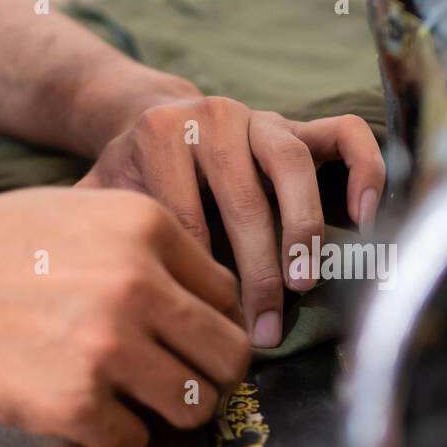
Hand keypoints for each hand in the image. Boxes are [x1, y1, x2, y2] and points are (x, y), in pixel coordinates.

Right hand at [0, 188, 250, 446]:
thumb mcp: (73, 212)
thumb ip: (145, 246)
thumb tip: (209, 298)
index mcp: (146, 226)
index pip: (228, 295)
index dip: (211, 324)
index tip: (188, 342)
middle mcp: (139, 282)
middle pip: (229, 355)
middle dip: (210, 376)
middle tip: (179, 384)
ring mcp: (110, 345)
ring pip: (196, 406)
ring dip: (170, 413)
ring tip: (131, 401)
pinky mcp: (75, 404)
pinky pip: (134, 442)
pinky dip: (113, 438)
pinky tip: (78, 413)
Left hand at [78, 97, 384, 347]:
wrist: (150, 117)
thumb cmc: (128, 177)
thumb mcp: (99, 197)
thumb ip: (90, 231)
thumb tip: (80, 302)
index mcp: (158, 134)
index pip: (186, 213)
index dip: (198, 276)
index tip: (207, 329)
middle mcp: (214, 116)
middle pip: (243, 197)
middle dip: (256, 272)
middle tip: (262, 330)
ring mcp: (261, 116)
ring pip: (293, 166)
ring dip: (303, 230)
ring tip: (304, 285)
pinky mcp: (300, 122)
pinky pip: (345, 134)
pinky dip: (363, 171)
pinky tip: (366, 217)